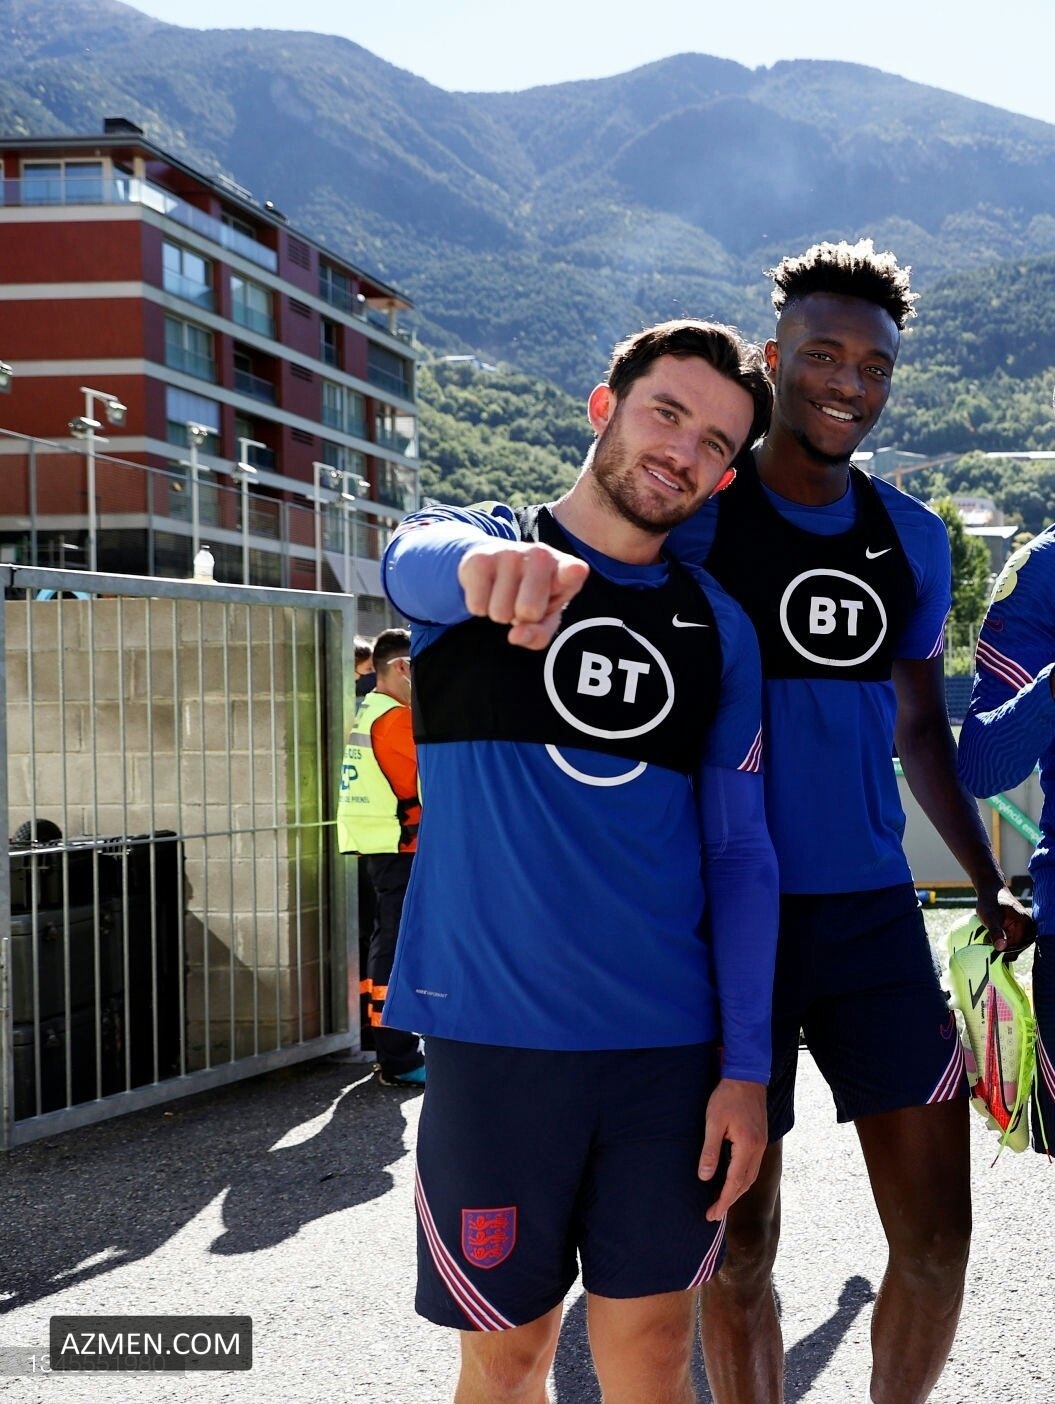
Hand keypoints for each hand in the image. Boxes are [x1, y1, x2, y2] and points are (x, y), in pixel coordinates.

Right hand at [457, 540, 589, 649]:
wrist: (495, 561)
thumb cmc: (531, 595)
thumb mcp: (544, 618)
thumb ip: (539, 634)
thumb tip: (515, 636)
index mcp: (566, 570)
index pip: (571, 571)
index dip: (572, 573)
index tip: (575, 571)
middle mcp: (540, 555)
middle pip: (528, 611)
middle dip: (521, 618)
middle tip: (522, 601)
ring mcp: (510, 553)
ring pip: (500, 613)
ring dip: (500, 613)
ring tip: (506, 594)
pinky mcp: (480, 558)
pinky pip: (477, 607)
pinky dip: (480, 607)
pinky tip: (489, 589)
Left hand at [698, 1077, 766, 1220]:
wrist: (747, 1076)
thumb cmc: (727, 1096)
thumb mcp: (713, 1122)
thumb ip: (710, 1151)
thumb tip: (705, 1176)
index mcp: (747, 1146)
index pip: (734, 1182)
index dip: (723, 1200)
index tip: (712, 1215)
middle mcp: (758, 1149)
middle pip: (745, 1183)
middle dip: (729, 1200)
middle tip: (714, 1214)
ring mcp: (761, 1144)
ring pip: (750, 1176)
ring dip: (736, 1191)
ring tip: (722, 1202)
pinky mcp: (760, 1139)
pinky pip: (752, 1166)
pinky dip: (742, 1179)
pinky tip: (732, 1180)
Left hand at [976, 885, 1034, 957]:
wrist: (990, 890)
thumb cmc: (989, 902)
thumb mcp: (990, 917)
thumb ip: (996, 932)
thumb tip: (1001, 948)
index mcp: (1025, 924)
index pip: (1017, 946)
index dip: (1003, 952)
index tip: (989, 952)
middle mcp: (1028, 928)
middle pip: (1016, 948)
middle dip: (1002, 949)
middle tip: (986, 946)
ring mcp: (1022, 929)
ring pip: (1011, 946)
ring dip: (999, 946)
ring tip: (986, 941)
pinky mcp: (1016, 929)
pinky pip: (1009, 941)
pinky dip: (999, 942)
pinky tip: (989, 939)